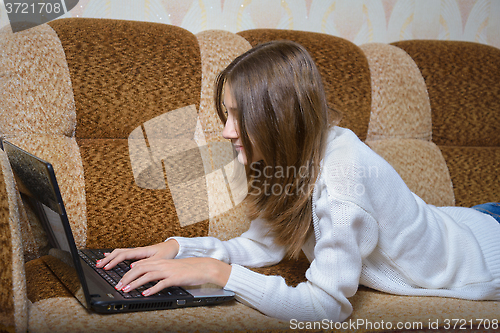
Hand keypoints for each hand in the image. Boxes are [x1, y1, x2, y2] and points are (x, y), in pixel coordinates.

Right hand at [95, 239, 179, 269]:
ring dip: (109, 257)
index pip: (123, 255)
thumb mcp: (158, 260)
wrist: (173, 247)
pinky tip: (110, 258)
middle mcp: (137, 250)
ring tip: (99, 262)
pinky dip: (115, 256)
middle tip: (98, 265)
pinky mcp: (138, 254)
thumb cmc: (167, 253)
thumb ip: (146, 264)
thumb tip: (132, 267)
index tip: (106, 267)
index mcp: (140, 251)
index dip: (113, 261)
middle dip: (107, 259)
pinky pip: (123, 254)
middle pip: (118, 253)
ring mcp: (136, 252)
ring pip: (119, 253)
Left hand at [115, 257, 231, 295]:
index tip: (119, 280)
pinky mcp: (175, 278)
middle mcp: (162, 265)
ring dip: (135, 283)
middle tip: (119, 286)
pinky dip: (151, 289)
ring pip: (148, 275)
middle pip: (140, 269)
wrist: (203, 267)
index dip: (127, 272)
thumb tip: (145, 275)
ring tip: (127, 289)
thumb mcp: (170, 267)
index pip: (139, 265)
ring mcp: (168, 271)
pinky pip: (161, 284)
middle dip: (127, 277)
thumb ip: (158, 270)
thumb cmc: (187, 268)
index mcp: (160, 262)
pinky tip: (145, 294)